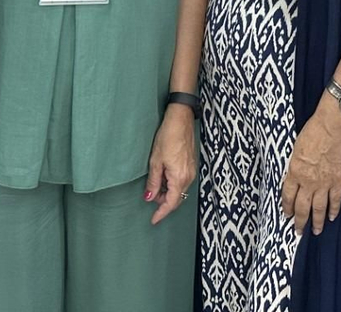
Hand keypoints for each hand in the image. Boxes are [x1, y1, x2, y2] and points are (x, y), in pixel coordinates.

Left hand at [144, 106, 195, 225]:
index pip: (171, 203)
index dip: (162, 213)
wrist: (181, 119)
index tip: (153, 221)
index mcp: (179, 177)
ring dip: (168, 192)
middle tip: (150, 198)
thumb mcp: (155, 161)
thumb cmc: (168, 136)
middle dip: (164, 202)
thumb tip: (149, 198)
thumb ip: (153, 182)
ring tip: (155, 186)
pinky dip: (173, 184)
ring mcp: (192, 171)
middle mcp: (189, 177)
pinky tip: (163, 178)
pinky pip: (182, 181)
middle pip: (177, 198)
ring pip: (180, 190)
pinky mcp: (191, 165)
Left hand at [281, 109, 340, 235]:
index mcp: (294, 172)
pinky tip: (331, 217)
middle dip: (299, 221)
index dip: (287, 207)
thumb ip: (296, 165)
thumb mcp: (296, 149)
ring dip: (316, 222)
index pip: (288, 196)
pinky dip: (333, 210)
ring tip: (316, 231)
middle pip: (302, 207)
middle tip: (298, 231)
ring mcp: (324, 183)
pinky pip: (335, 200)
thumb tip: (295, 175)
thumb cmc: (313, 131)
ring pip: (318, 208)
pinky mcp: (338, 181)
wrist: (332, 127)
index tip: (287, 215)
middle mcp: (308, 182)